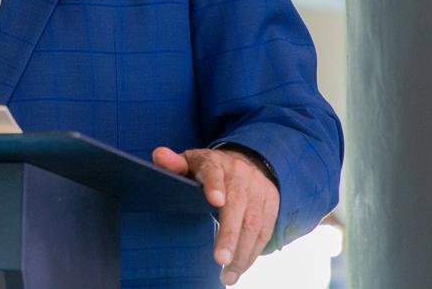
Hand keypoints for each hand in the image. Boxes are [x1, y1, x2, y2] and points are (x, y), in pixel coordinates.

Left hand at [151, 146, 278, 285]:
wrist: (244, 161)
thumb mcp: (188, 162)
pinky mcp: (272, 203)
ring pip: (254, 222)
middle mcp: (240, 174)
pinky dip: (253, 252)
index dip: (214, 185)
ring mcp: (258, 189)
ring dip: (242, 252)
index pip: (213, 171)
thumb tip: (160, 155)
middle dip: (229, 234)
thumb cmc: (206, 168)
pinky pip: (265, 231)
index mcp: (214, 162)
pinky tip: (241, 267)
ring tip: (228, 276)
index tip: (215, 201)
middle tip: (220, 260)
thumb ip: (173, 163)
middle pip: (237, 204)